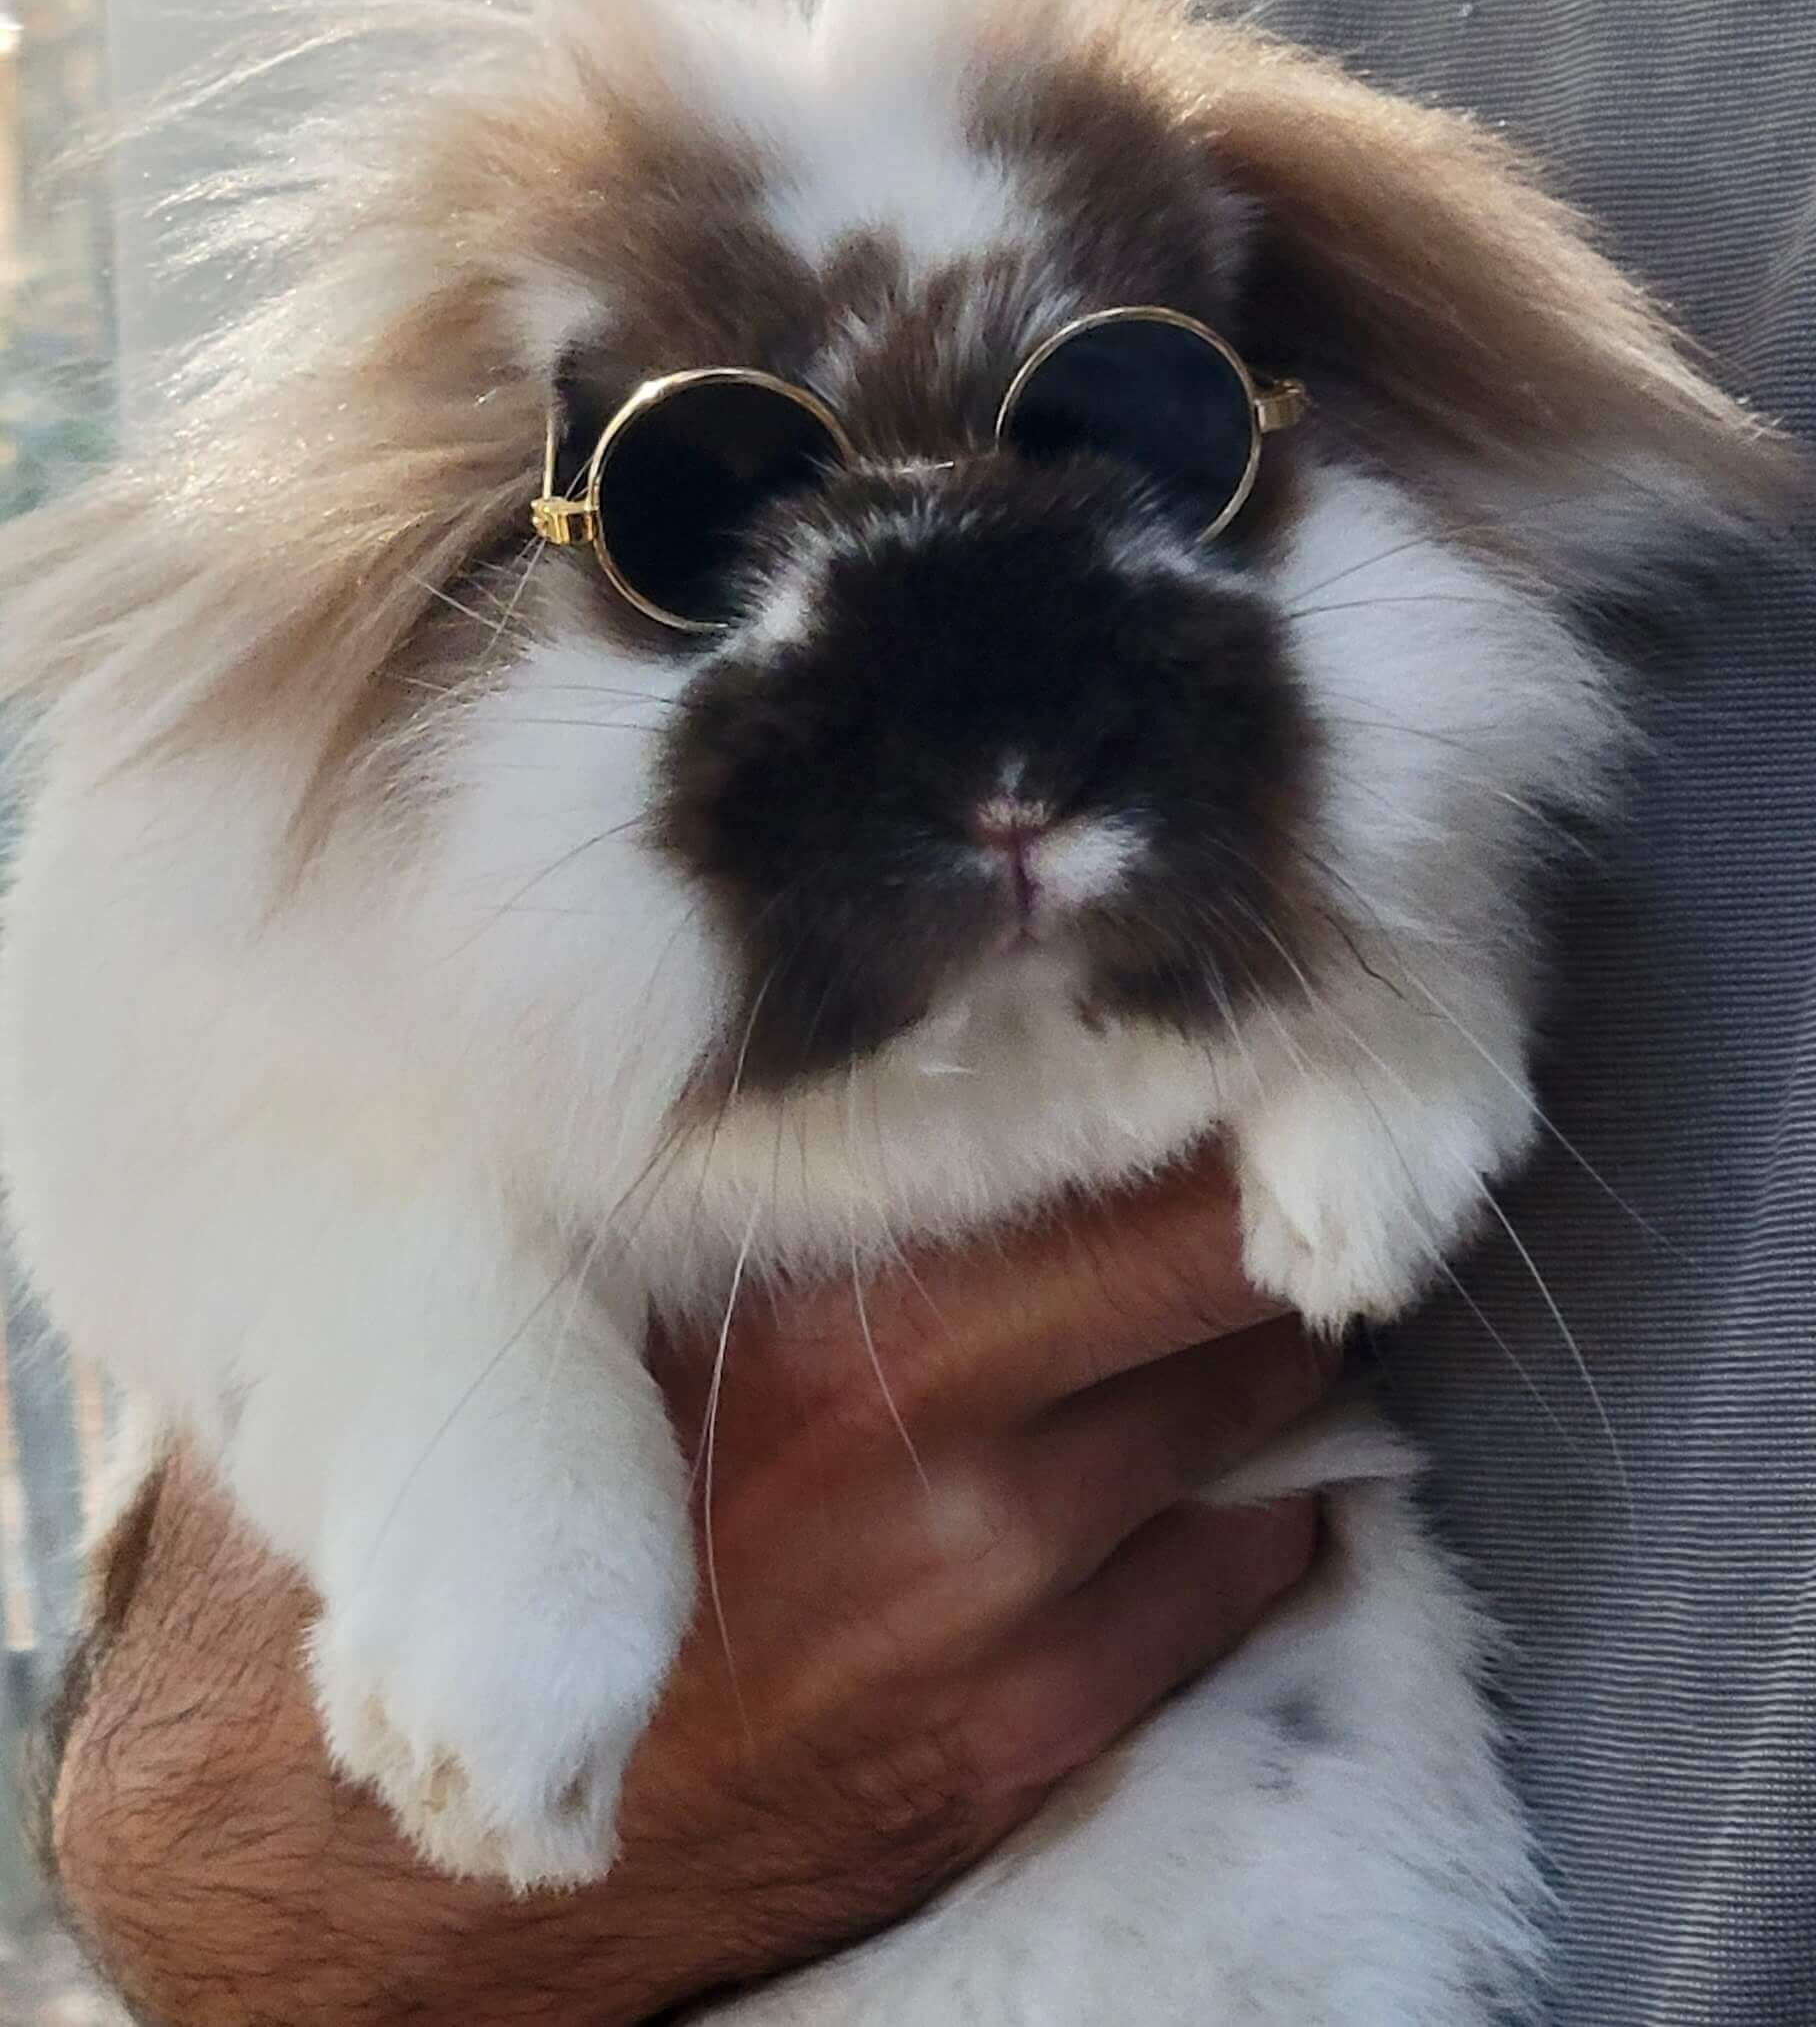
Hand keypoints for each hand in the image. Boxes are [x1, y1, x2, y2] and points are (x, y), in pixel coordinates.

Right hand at [53, 1153, 1330, 2025]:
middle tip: (1262, 1180)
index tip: (1251, 1058)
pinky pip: (1241, 1575)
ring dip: (1254, 1362)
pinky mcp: (1033, 1732)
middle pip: (1223, 1281)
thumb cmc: (518, 1522)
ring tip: (1213, 1323)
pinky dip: (1251, 1513)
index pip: (1120, 1164)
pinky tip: (1203, 1483)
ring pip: (1255, 1420)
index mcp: (827, 1307)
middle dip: (1262, 1225)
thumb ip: (764, 1195)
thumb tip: (933, 1067)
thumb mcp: (595, 1309)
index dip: (1217, 1102)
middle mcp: (945, 1441)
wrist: (430, 1862)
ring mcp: (1009, 1600)